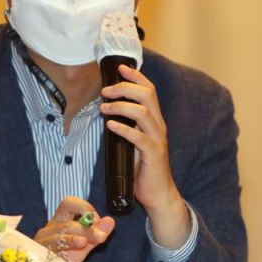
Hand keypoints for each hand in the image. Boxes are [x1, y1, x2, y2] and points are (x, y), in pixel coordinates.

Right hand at [33, 196, 114, 261]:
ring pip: (62, 232)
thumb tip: (110, 220)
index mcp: (58, 221)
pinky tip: (80, 244)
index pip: (69, 203)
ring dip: (80, 234)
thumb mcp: (83, 244)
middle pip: (68, 221)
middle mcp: (49, 229)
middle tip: (100, 236)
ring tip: (90, 240)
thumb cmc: (62, 258)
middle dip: (87, 228)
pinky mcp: (42, 253)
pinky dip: (70, 242)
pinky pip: (56, 245)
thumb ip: (96, 233)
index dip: (85, 208)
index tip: (96, 222)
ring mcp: (44, 241)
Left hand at [100, 64, 189, 247]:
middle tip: (106, 90)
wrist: (158, 194)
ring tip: (103, 108)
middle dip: (125, 88)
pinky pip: (138, 137)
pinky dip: (123, 128)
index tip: (120, 68)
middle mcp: (158, 126)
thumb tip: (107, 113)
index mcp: (154, 121)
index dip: (136, 76)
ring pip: (142, 112)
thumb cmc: (143, 169)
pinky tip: (110, 126)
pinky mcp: (153, 154)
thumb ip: (126, 127)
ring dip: (120, 106)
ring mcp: (157, 139)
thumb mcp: (134, 142)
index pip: (149, 90)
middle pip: (147, 95)